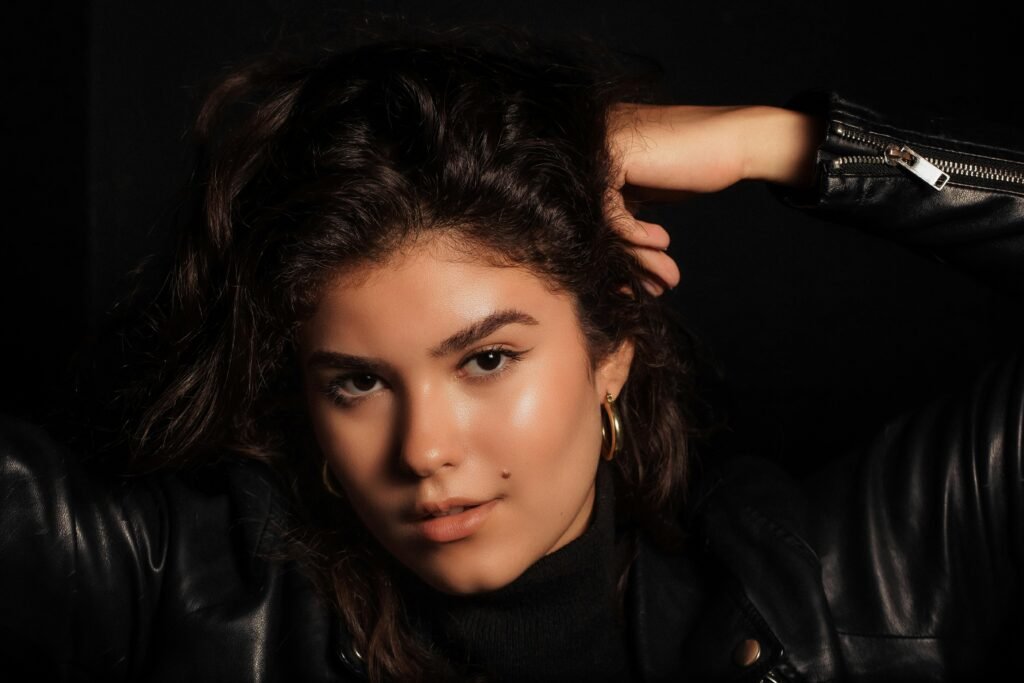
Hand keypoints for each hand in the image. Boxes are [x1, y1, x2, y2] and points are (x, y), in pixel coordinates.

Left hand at [605, 104, 822, 295]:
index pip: (591, 211)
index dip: (616, 249)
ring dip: (634, 254)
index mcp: (597, 152)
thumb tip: (600, 250)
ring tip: (664, 276)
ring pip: (601, 218)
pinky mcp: (616, 154)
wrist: (736, 142)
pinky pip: (609, 209)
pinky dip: (632, 232)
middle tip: (652, 287)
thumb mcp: (649, 189)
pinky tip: (660, 241)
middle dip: (626, 258)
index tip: (635, 279)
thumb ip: (621, 207)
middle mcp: (590, 144)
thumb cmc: (698, 166)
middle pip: (594, 217)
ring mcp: (601, 146)